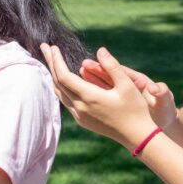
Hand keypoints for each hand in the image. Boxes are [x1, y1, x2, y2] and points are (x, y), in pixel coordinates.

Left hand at [41, 43, 157, 150]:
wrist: (138, 137)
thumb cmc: (135, 109)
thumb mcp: (127, 85)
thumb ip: (112, 66)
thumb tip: (100, 49)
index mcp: (89, 97)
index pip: (63, 76)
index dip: (56, 60)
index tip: (52, 46)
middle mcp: (80, 108)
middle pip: (57, 82)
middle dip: (51, 63)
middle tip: (44, 47)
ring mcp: (79, 116)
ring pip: (59, 92)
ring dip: (53, 75)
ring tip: (51, 60)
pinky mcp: (82, 120)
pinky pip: (65, 100)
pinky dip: (60, 86)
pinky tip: (61, 78)